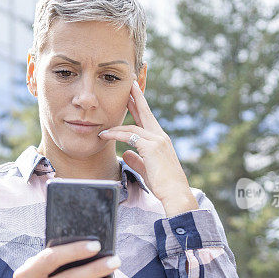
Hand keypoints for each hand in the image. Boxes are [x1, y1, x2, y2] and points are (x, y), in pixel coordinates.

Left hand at [98, 80, 197, 212]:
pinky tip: (105, 135)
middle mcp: (160, 136)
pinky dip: (116, 135)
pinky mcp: (151, 147)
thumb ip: (136, 160)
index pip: (148, 119)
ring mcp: (157, 140)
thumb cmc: (163, 184)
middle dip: (136, 97)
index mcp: (160, 140)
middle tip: (129, 84)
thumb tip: (125, 154)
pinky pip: (129, 137)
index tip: (133, 96)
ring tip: (103, 126)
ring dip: (116, 126)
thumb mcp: (147, 169)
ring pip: (132, 126)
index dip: (140, 106)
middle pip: (145, 112)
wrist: (175, 193)